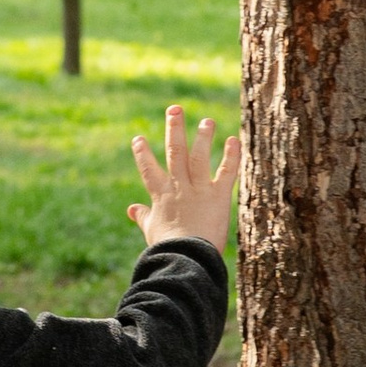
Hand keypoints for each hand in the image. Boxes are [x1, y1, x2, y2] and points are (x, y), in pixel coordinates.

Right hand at [130, 103, 236, 251]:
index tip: (138, 138)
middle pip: (175, 152)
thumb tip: (131, 209)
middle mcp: (178, 187)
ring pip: (199, 156)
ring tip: (207, 121)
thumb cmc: (167, 249)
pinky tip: (234, 140)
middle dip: (174, 129)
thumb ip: (144, 216)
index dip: (143, 153)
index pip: (149, 169)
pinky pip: (226, 171)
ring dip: (203, 137)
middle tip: (175, 109)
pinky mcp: (218, 196)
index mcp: (161, 195)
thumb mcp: (152, 231)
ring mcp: (199, 189)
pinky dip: (231, 155)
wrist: (186, 257)